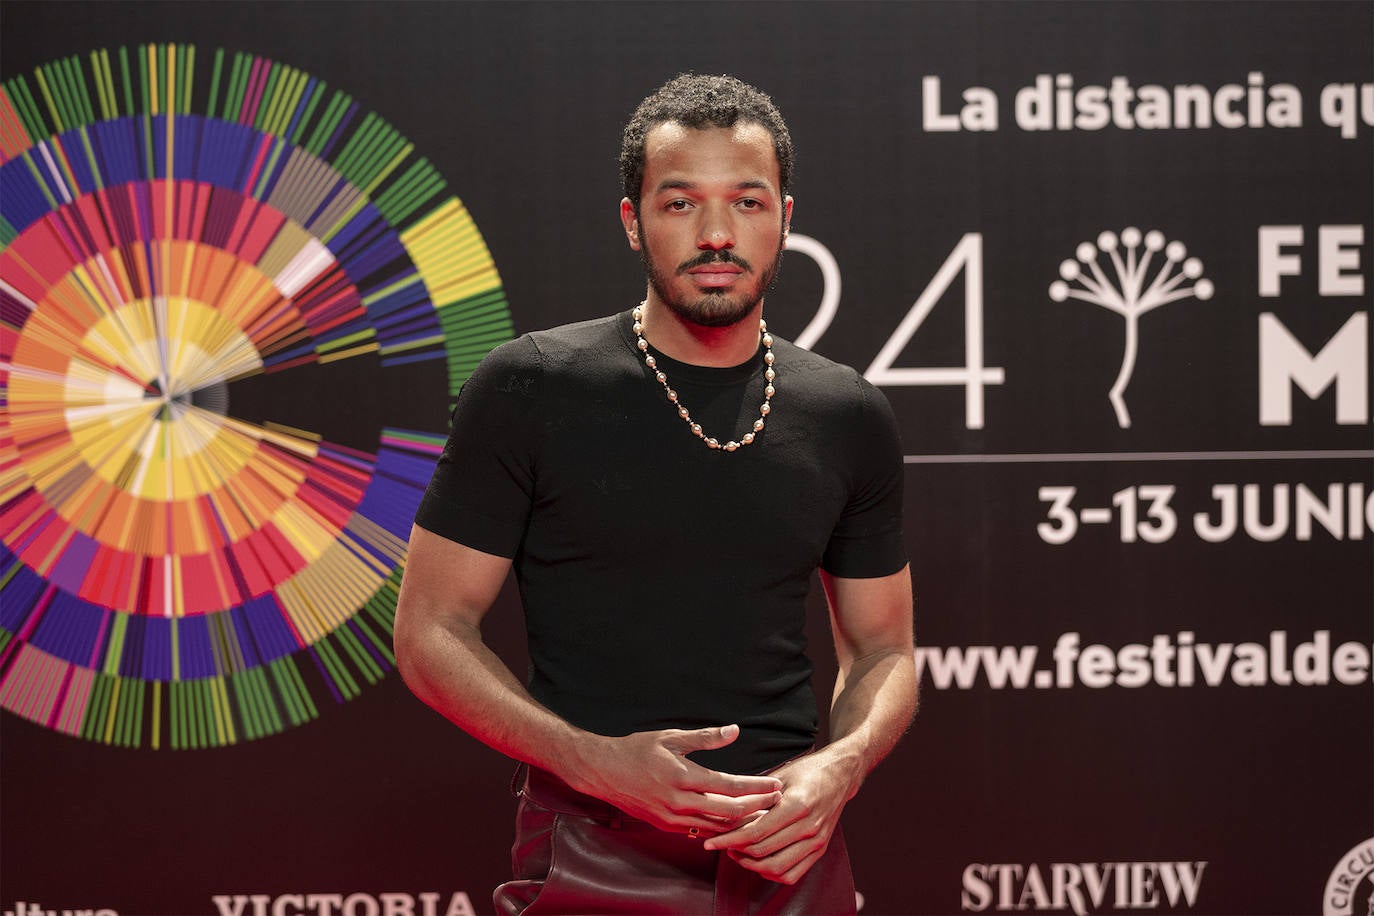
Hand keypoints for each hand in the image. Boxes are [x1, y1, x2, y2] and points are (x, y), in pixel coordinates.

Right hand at [568, 724, 783, 834]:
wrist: (603, 772)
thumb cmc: (637, 750)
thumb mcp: (671, 737)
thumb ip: (705, 737)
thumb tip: (735, 731)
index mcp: (682, 776)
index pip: (730, 786)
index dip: (757, 787)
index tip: (776, 784)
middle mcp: (678, 802)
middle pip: (729, 813)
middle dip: (757, 808)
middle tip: (777, 801)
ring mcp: (671, 819)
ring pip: (717, 827)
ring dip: (742, 822)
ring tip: (763, 813)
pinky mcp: (665, 827)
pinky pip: (700, 831)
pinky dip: (720, 827)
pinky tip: (734, 821)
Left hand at [702, 750, 857, 884]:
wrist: (841, 774)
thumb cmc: (809, 770)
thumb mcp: (781, 774)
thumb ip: (756, 794)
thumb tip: (726, 806)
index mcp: (798, 806)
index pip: (756, 832)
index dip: (730, 839)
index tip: (711, 842)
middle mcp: (809, 827)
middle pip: (764, 851)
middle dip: (736, 852)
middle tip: (719, 845)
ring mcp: (817, 841)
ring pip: (777, 867)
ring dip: (752, 865)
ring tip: (736, 854)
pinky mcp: (820, 849)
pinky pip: (793, 874)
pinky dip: (772, 874)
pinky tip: (758, 863)